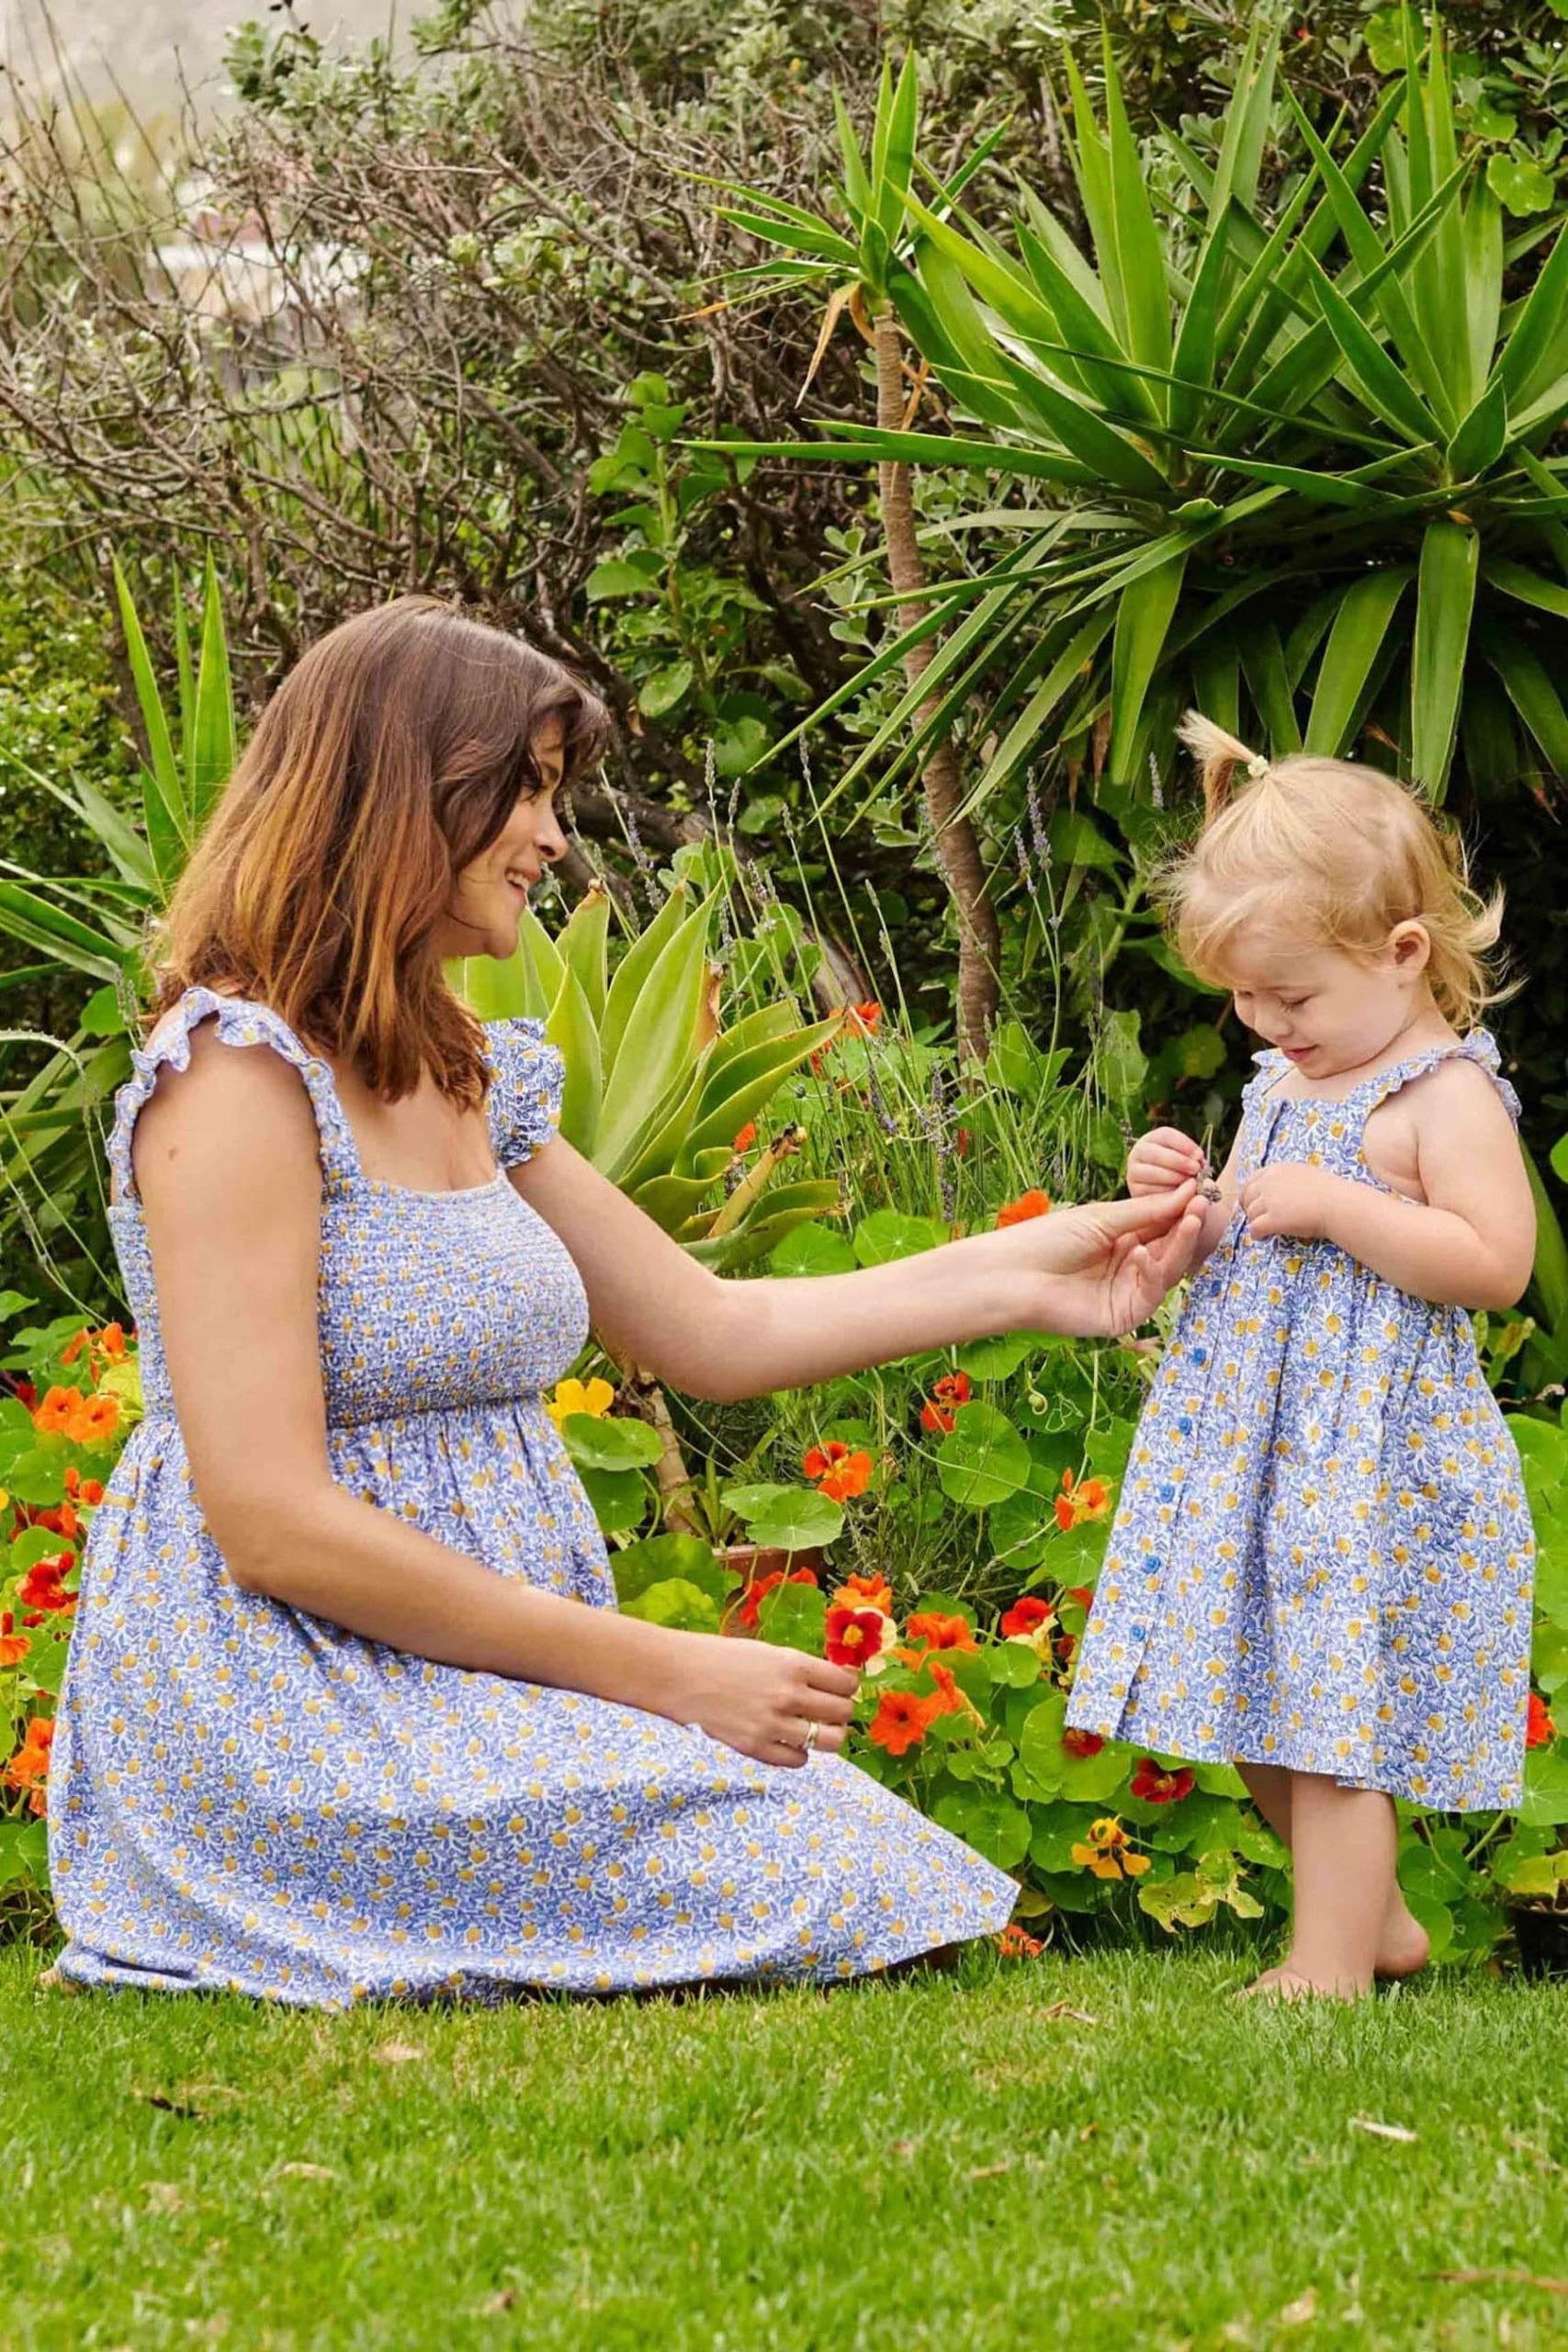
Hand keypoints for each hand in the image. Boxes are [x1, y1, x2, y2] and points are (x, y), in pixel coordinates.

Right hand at [676, 1633, 859, 1768]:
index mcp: (792, 1664)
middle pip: (843, 1713)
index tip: (840, 1689)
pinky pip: (798, 1760)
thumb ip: (799, 1668)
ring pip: (830, 1742)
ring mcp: (773, 1724)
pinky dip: (799, 1753)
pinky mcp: (755, 1747)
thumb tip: (836, 1680)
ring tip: (815, 1730)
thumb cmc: (718, 1657)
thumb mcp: (765, 1651)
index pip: (845, 1683)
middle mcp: (788, 1695)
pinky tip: (788, 1742)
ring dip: (827, 1736)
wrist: (675, 1674)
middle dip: (841, 1712)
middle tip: (829, 1711)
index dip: (847, 1687)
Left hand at [1009, 1183, 1205, 1336]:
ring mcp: (1129, 1292)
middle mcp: (1130, 1266)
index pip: (1163, 1225)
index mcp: (1123, 1240)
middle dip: (1187, 1226)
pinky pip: (1151, 1293)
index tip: (1200, 1189)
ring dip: (1180, 1245)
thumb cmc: (1049, 1240)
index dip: (1182, 1209)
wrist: (1013, 1275)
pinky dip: (1153, 1271)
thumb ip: (1147, 1211)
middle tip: (1202, 1204)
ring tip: (1190, 1220)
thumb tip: (1189, 1192)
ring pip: (1167, 1270)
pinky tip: (1145, 1253)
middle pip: (1170, 1248)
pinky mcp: (1125, 1316)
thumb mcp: (1102, 1218)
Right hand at [1128, 1125, 1207, 1195]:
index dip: (1184, 1144)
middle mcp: (1139, 1152)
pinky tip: (1180, 1194)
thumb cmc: (1181, 1170)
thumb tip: (1199, 1161)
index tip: (1199, 1155)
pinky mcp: (1135, 1189)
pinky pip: (1150, 1191)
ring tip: (1191, 1183)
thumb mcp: (1186, 1157)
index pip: (1166, 1136)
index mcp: (1153, 1139)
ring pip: (1152, 1173)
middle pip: (1157, 1154)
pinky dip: (1167, 1193)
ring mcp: (1133, 1170)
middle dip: (1179, 1162)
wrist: (1163, 1190)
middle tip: (1196, 1170)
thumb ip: (1193, 1157)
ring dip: (1174, 1178)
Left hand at [1239, 1163, 1342, 1242]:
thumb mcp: (1306, 1175)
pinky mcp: (1272, 1219)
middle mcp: (1269, 1182)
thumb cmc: (1331, 1193)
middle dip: (1249, 1209)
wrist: (1339, 1205)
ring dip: (1256, 1222)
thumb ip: (1289, 1179)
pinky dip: (1257, 1234)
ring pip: (1250, 1214)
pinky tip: (1265, 1237)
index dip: (1250, 1195)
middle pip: (1247, 1197)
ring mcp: (1269, 1200)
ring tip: (1266, 1230)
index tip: (1254, 1204)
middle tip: (1257, 1219)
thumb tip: (1282, 1190)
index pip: (1252, 1181)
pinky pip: (1254, 1228)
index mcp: (1278, 1169)